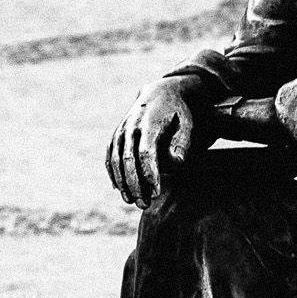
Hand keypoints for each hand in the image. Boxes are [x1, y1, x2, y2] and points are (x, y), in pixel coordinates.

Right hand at [105, 76, 206, 206]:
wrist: (159, 93)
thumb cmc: (178, 111)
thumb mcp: (187, 122)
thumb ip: (182, 141)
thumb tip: (178, 161)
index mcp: (149, 123)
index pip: (146, 153)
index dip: (149, 174)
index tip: (156, 192)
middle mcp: (130, 127)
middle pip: (128, 160)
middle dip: (135, 184)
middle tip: (144, 204)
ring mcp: (120, 131)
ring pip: (115, 160)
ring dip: (122, 182)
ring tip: (132, 201)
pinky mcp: (116, 136)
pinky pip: (109, 156)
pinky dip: (112, 173)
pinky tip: (119, 189)